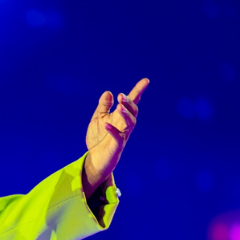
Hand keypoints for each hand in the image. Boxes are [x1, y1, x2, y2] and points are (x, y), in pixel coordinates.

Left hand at [83, 78, 149, 197]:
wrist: (94, 159)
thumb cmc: (98, 138)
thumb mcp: (98, 119)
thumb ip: (103, 107)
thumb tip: (109, 92)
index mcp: (120, 117)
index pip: (132, 103)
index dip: (138, 91)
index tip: (146, 81)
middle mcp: (124, 126)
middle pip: (133, 112)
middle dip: (129, 103)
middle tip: (121, 96)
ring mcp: (122, 136)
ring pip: (130, 124)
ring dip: (126, 114)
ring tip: (119, 106)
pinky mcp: (116, 147)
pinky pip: (118, 138)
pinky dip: (112, 131)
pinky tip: (106, 125)